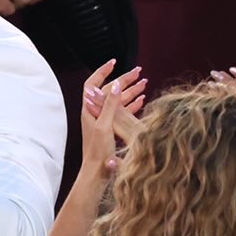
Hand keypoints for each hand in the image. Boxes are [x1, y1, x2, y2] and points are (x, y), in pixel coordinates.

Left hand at [80, 60, 146, 179]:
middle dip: (124, 80)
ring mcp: (104, 122)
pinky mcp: (112, 130)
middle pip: (109, 91)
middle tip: (140, 71)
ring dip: (131, 91)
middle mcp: (95, 114)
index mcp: (89, 111)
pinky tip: (142, 100)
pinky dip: (132, 105)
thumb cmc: (98, 152)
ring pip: (118, 101)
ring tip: (145, 83)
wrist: (97, 173)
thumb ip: (110, 105)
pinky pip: (122, 113)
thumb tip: (116, 84)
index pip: (92, 84)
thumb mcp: (105, 126)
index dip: (102, 72)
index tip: (115, 62)